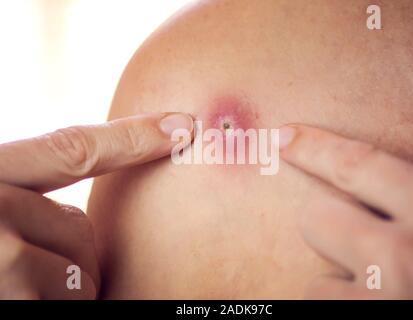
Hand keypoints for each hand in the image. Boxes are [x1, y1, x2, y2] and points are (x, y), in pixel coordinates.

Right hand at [0, 112, 192, 298]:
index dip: (132, 139)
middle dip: (63, 252)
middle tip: (18, 262)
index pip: (72, 149)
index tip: (183, 127)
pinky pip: (74, 304)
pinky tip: (22, 301)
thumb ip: (27, 198)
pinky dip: (56, 306)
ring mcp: (3, 260)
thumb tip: (82, 215)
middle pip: (79, 228)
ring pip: (80, 275)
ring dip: (59, 287)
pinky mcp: (16, 305)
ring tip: (15, 288)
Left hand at [278, 124, 412, 298]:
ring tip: (380, 292)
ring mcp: (382, 304)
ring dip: (340, 288)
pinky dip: (345, 310)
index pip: (355, 165)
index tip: (282, 137)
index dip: (313, 147)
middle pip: (315, 219)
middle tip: (361, 241)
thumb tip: (388, 171)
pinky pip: (323, 312)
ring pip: (316, 285)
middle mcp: (406, 260)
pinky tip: (377, 307)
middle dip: (329, 226)